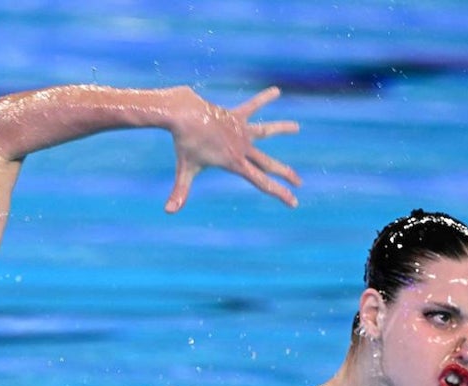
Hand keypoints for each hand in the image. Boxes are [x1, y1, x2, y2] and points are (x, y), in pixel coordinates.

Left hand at [165, 86, 300, 212]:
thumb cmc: (185, 143)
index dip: (280, 193)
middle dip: (286, 174)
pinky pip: (253, 107)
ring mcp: (241, 131)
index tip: (294, 202)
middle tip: (299, 182)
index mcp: (235, 163)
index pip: (262, 183)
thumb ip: (180, 192)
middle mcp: (243, 148)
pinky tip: (276, 91)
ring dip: (282, 128)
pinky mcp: (236, 116)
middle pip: (269, 164)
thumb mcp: (185, 170)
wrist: (184, 115)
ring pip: (267, 131)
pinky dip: (264, 99)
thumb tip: (168, 211)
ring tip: (297, 127)